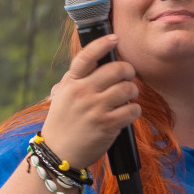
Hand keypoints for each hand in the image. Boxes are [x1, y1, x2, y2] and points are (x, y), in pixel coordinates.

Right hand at [42, 34, 141, 168]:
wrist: (58, 154)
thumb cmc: (63, 124)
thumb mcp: (62, 97)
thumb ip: (77, 80)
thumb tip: (96, 62)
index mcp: (71, 83)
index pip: (87, 56)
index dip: (103, 44)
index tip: (115, 38)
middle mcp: (82, 92)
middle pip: (116, 69)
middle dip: (128, 71)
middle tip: (128, 77)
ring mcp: (95, 108)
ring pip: (127, 88)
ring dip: (133, 91)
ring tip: (129, 96)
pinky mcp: (107, 125)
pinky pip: (132, 110)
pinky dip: (134, 110)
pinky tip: (129, 113)